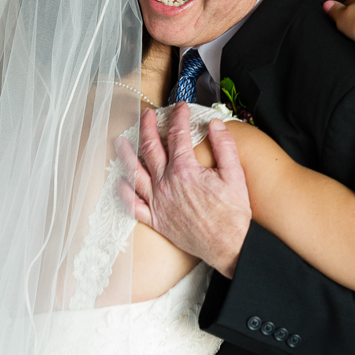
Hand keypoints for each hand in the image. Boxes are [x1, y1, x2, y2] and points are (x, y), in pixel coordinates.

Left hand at [117, 103, 250, 277]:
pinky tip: (120, 182)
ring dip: (126, 154)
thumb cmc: (232, 214)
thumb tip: (214, 124)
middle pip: (150, 147)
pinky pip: (133, 205)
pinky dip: (124, 193)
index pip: (177, 134)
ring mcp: (158, 202)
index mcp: (185, 170)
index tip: (180, 108)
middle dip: (147, 126)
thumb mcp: (235, 175)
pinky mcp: (156, 219)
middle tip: (146, 114)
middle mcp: (166, 183)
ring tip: (120, 140)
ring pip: (135, 172)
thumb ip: (224, 146)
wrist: (229, 246)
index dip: (178, 116)